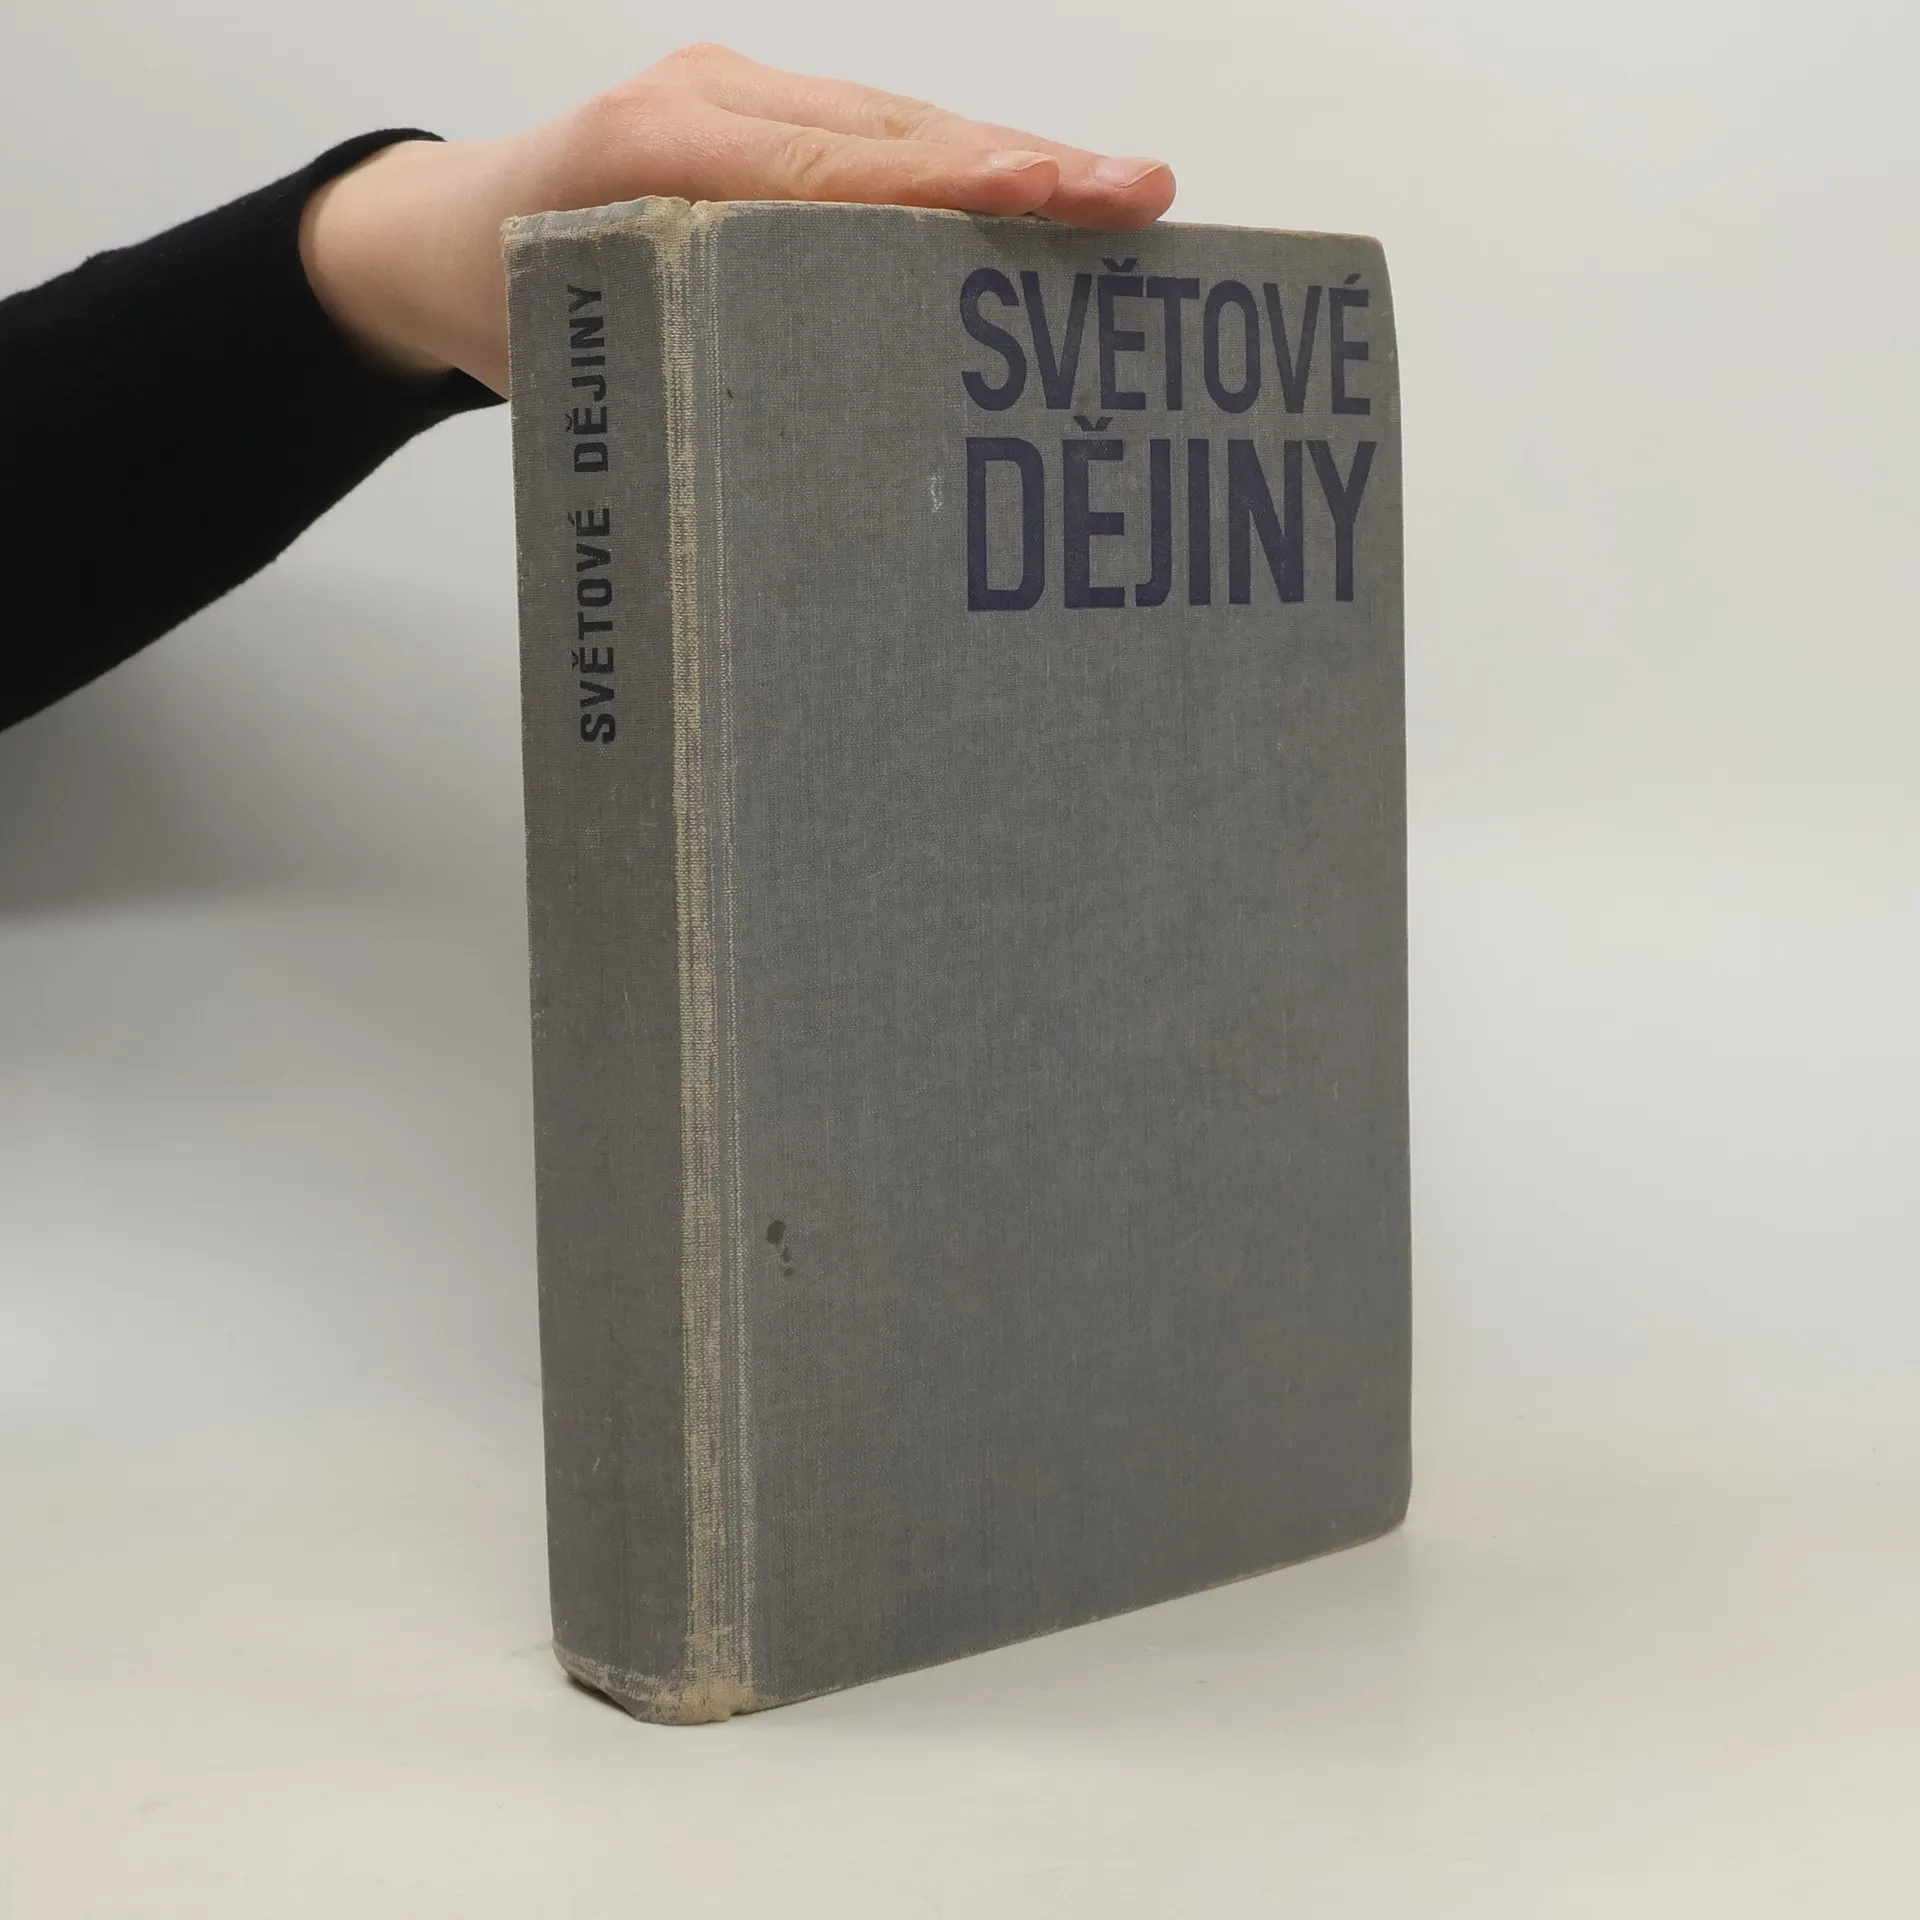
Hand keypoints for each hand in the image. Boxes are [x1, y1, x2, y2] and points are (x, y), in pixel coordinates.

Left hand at [299, 43, 1175, 395]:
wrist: (433, 239)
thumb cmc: (505, 308)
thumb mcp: (574, 361)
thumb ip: (680, 375)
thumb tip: (818, 462)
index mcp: (651, 153)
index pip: (829, 167)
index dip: (948, 186)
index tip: (1048, 198)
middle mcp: (706, 104)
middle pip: (894, 129)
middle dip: (1021, 165)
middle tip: (1136, 195)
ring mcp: (735, 99)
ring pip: (898, 125)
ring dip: (1008, 168)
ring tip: (1113, 203)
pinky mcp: (756, 119)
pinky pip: (874, 139)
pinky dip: (956, 175)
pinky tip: (1031, 206)